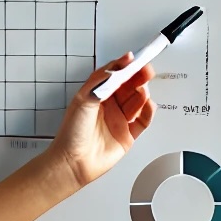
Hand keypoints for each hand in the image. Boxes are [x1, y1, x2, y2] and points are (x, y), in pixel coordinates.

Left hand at [45, 53, 154, 191]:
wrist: (73, 162)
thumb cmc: (71, 134)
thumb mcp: (83, 102)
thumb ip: (100, 84)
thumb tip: (114, 70)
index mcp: (96, 95)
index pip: (114, 76)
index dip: (124, 66)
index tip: (134, 59)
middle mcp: (108, 106)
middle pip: (128, 86)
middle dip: (138, 77)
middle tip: (146, 70)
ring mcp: (118, 120)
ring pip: (137, 101)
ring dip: (142, 94)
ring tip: (143, 90)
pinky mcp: (127, 135)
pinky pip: (143, 121)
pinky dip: (148, 112)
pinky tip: (149, 106)